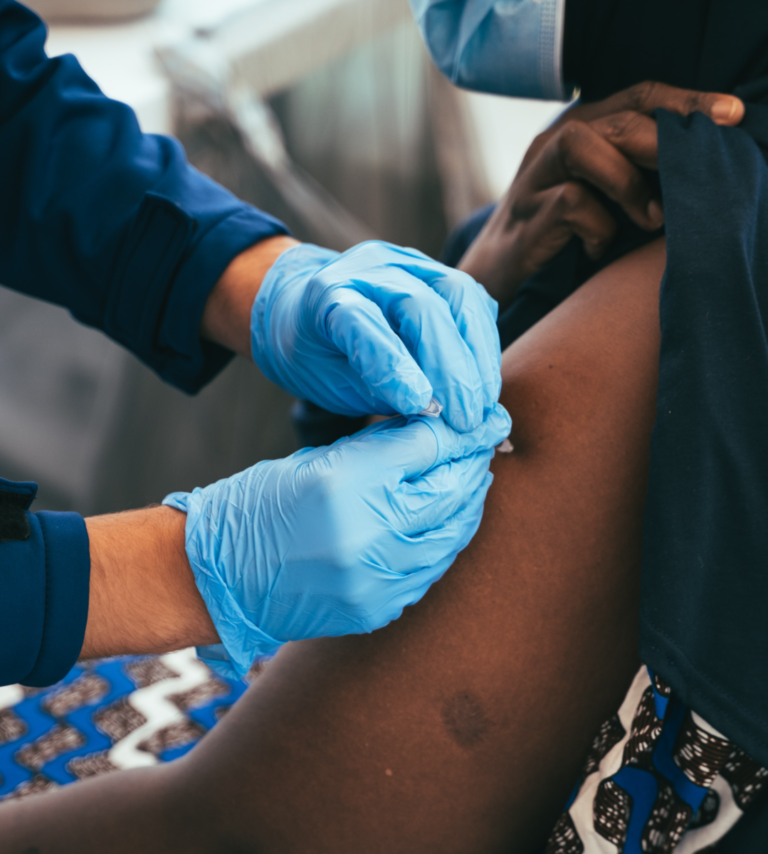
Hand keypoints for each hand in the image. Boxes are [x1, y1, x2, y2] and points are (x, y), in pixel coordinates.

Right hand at [163, 403, 510, 677]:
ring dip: (467, 506)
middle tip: (485, 448)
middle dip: (474, 466)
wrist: (219, 576)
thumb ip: (382, 445)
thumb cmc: (261, 505)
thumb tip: (435, 428)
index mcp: (348, 482)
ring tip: (470, 483)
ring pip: (452, 536)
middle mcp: (368, 534)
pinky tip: (443, 524)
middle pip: (452, 492)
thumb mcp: (320, 458)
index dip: (464, 433)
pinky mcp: (375, 610)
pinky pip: (430, 571)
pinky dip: (444, 543)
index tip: (488, 422)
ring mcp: (375, 580)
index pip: (431, 449)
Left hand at [251, 240, 501, 432]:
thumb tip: (434, 411)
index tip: (422, 407)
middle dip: (451, 368)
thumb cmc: (316, 355)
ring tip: (483, 404)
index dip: (394, 365)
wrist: (305, 309)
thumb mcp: (328, 382)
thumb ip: (376, 390)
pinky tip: (484, 381)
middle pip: (422, 306)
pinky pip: (472, 300)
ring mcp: (408, 263)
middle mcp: (370, 268)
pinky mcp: (437, 272)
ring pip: (458, 294)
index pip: (363, 323)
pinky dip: (484, 342)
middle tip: (466, 419)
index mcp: (327, 294)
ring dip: (479, 355)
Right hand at [459, 81, 745, 309]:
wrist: (491, 276)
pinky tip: (597, 251)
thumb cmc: (556, 236)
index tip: (729, 116)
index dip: (684, 102)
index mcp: (575, 130)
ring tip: (650, 218)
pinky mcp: (526, 217)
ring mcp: (533, 178)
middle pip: (614, 117)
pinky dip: (598, 229)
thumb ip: (632, 172)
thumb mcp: (598, 194)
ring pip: (582, 145)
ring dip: (626, 182)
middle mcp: (550, 145)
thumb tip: (692, 167)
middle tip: (691, 174)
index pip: (636, 96)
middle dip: (662, 143)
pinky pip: (572, 204)